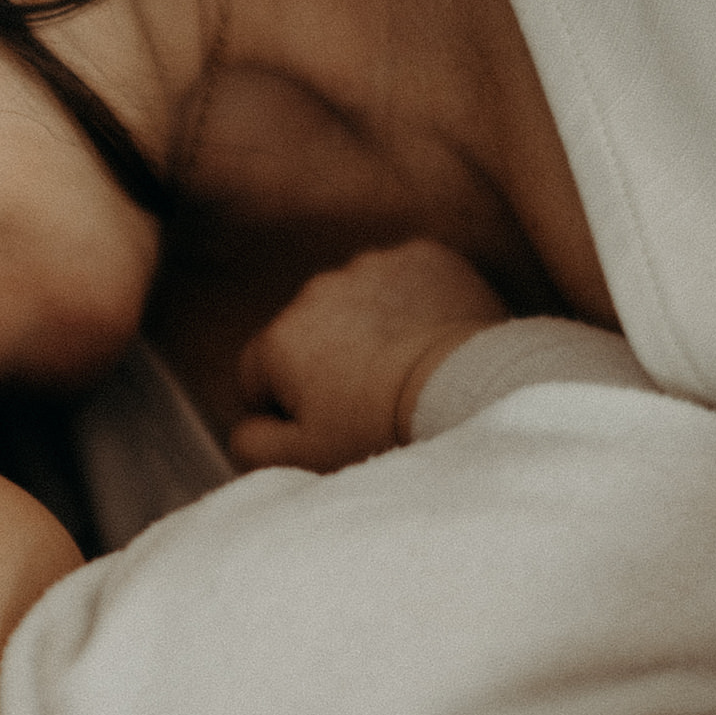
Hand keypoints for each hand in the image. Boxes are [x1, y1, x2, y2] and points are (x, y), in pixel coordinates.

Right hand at [230, 241, 509, 473]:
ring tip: (405, 371)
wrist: (469, 390)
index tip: (326, 425)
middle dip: (329, 364)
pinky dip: (415, 303)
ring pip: (357, 302)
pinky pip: (407, 279)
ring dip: (371, 329)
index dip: (287, 408)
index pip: (259, 375)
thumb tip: (246, 424)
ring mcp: (372, 266)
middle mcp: (316, 290)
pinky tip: (432, 339)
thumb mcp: (301, 460)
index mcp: (279, 339)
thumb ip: (250, 444)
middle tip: (371, 402)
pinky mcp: (423, 254)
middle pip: (308, 334)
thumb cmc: (383, 431)